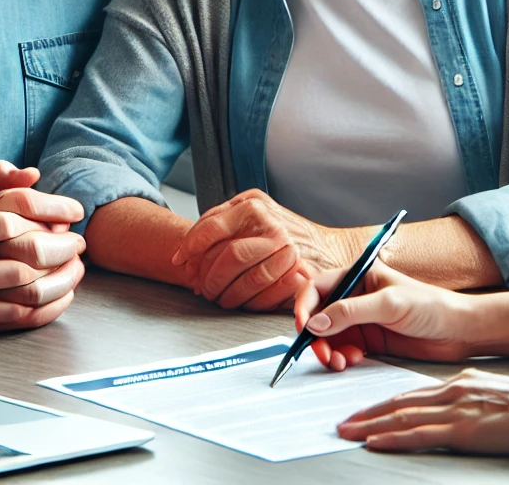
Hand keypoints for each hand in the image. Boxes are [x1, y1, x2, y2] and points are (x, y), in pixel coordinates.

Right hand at [0, 161, 85, 331]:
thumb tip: (33, 174)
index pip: (26, 205)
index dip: (58, 206)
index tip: (77, 211)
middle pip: (34, 247)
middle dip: (65, 245)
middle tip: (79, 242)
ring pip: (31, 285)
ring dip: (61, 276)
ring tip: (74, 265)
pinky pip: (21, 314)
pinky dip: (47, 305)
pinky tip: (61, 292)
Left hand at [171, 189, 360, 311]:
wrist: (327, 249)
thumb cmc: (283, 234)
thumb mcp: (252, 213)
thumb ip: (221, 222)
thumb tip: (186, 253)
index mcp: (254, 205)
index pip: (211, 227)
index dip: (190, 248)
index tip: (181, 261)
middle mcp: (272, 224)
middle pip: (227, 257)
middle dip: (209, 279)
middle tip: (204, 289)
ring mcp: (288, 249)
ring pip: (244, 279)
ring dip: (227, 296)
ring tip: (223, 298)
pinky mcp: (299, 273)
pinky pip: (264, 295)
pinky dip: (249, 303)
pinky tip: (245, 302)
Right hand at [294, 261, 477, 368]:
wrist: (458, 331)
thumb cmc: (430, 306)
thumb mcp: (390, 304)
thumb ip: (351, 312)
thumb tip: (315, 323)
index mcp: (359, 276)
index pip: (319, 287)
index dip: (305, 306)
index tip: (303, 328)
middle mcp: (356, 296)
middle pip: (319, 315)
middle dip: (315, 335)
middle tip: (322, 354)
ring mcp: (361, 320)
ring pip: (328, 336)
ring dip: (328, 350)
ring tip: (340, 362)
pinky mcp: (368, 340)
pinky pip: (342, 350)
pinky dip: (341, 358)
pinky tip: (353, 361)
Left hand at [337, 368, 508, 463]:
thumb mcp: (491, 392)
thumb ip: (466, 398)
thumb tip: (447, 410)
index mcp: (458, 382)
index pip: (411, 393)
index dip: (383, 403)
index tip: (362, 410)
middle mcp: (451, 391)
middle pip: (399, 403)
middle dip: (368, 414)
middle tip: (342, 422)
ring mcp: (456, 410)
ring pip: (402, 417)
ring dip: (371, 426)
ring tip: (347, 431)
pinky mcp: (464, 429)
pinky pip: (420, 434)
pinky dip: (393, 438)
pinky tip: (375, 441)